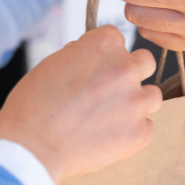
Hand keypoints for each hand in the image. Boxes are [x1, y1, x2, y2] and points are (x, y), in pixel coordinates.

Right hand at [0, 25, 161, 183]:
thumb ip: (78, 56)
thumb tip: (88, 56)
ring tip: (109, 118)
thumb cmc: (32, 105)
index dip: (104, 54)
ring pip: (152, 96)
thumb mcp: (51, 64)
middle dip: (130, 73)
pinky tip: (107, 137)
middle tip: (108, 91)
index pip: (116, 38)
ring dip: (135, 103)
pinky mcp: (140, 132)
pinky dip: (131, 132)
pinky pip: (146, 127)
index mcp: (103, 44)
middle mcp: (126, 67)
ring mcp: (136, 101)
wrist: (32, 146)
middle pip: (145, 62)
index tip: (94, 67)